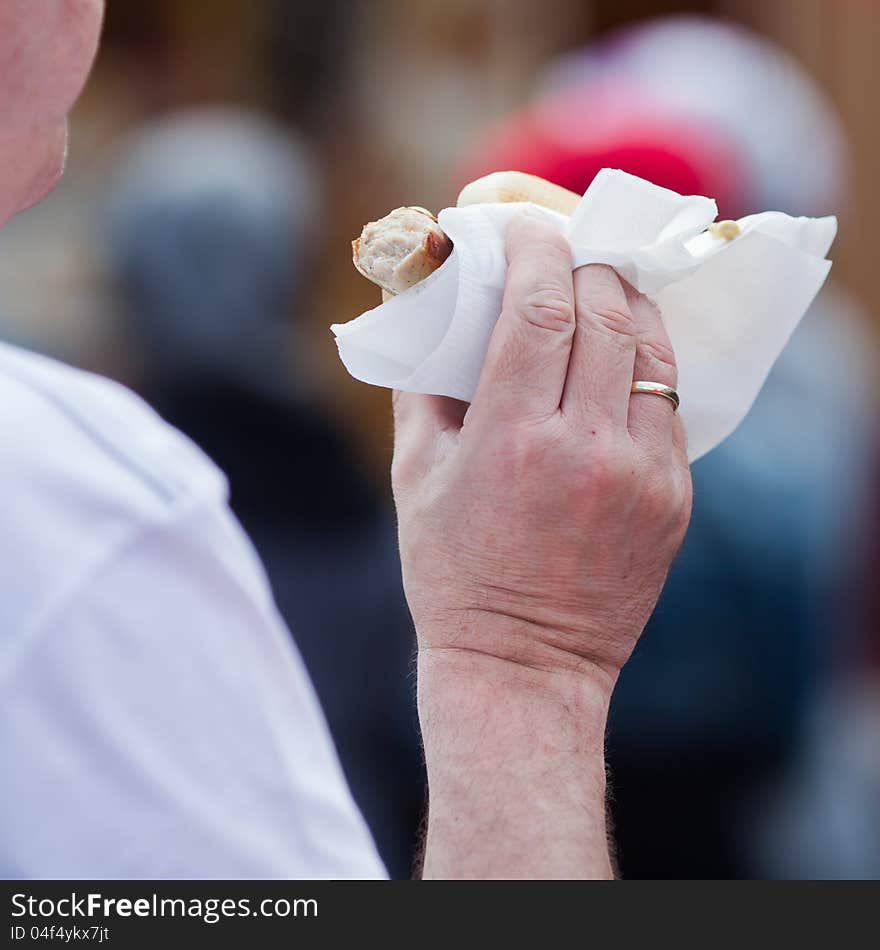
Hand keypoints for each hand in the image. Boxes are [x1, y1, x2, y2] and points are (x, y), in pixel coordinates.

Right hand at [393, 210, 691, 696]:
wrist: (522, 664)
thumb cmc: (452, 572)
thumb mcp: (416, 476)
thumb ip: (425, 385)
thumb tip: (435, 312)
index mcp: (512, 437)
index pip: (540, 304)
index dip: (536, 247)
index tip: (526, 226)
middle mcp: (587, 448)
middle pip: (604, 312)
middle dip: (584, 265)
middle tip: (564, 253)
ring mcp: (641, 474)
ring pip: (651, 350)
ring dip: (625, 304)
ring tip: (601, 291)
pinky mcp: (673, 498)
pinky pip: (670, 403)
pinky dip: (644, 365)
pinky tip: (620, 362)